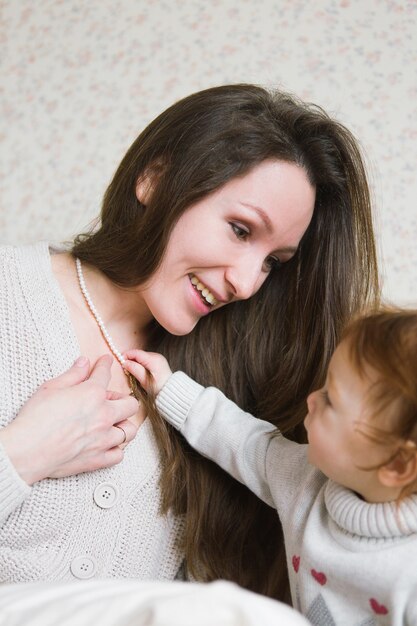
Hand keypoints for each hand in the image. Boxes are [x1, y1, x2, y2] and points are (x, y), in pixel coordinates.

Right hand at [0, 355, 138, 484]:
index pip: (105, 374)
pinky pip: (119, 454)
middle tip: (109, 400)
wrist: (27, 450)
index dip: (105, 365)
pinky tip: (107, 445)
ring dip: (122, 425)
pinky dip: (116, 449)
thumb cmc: (35, 419)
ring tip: (113, 423)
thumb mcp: (51, 388)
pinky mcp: (98, 459)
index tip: (106, 362)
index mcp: (93, 394)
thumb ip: (72, 374)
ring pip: (129, 431)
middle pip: (130, 405)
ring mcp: (104, 439)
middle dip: (123, 399)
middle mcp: (104, 415)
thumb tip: (83, 363)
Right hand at [123, 349, 171, 394]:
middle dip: (130, 359)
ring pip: (141, 357)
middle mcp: (156, 356)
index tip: (120, 362)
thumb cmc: (158, 388)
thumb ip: (134, 369)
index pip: (136, 352)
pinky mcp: (158, 361)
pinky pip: (146, 359)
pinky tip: (139, 371)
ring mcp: (158, 358)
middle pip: (138, 354)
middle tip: (124, 368)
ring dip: (135, 362)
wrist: (171, 391)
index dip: (126, 355)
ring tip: (132, 371)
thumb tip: (124, 362)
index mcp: (153, 359)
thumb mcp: (144, 380)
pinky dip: (140, 363)